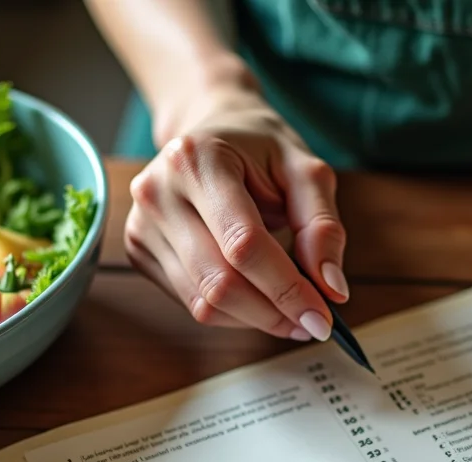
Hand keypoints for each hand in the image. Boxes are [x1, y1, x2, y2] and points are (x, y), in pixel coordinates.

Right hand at [124, 84, 346, 340]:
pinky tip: (258, 295)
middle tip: (313, 323)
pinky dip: (233, 312)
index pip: (244, 244)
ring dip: (257, 318)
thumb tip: (332, 289)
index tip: (322, 319)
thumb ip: (323, 227)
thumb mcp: (306, 172)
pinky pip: (192, 303)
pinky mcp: (139, 249)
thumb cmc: (261, 149)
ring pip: (204, 302)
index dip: (286, 289)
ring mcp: (141, 223)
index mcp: (198, 160)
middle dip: (274, 313)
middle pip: (220, 282)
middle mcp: (158, 191)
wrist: (211, 128)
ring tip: (291, 310)